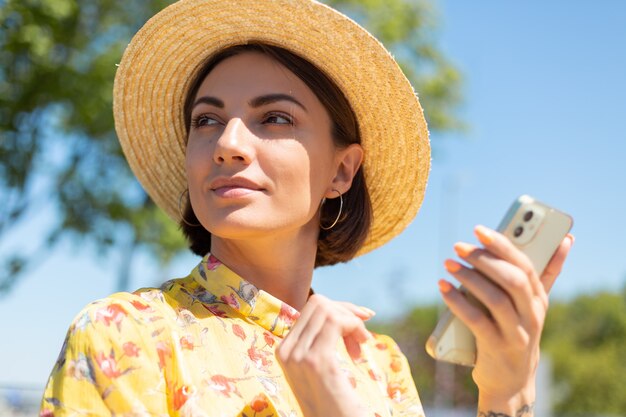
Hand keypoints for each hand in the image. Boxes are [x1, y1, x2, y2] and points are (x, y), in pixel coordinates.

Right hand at [276, 294, 373, 416]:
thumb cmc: (336, 405)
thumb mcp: (324, 368)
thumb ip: (325, 340)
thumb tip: (352, 310)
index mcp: (284, 351)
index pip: (310, 309)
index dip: (339, 310)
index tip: (358, 327)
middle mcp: (285, 351)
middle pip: (318, 303)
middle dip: (346, 312)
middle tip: (362, 337)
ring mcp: (298, 356)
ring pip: (327, 309)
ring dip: (352, 321)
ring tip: (362, 345)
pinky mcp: (317, 362)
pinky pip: (336, 322)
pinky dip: (354, 327)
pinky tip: (361, 347)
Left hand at [438, 225, 572, 404]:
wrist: (512, 380)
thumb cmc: (517, 331)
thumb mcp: (532, 305)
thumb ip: (545, 273)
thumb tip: (566, 240)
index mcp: (539, 299)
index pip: (525, 265)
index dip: (503, 245)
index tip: (479, 229)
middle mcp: (532, 314)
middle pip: (512, 279)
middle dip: (485, 259)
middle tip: (459, 246)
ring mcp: (516, 333)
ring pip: (495, 299)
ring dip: (469, 278)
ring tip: (449, 264)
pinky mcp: (497, 348)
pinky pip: (477, 321)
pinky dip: (458, 302)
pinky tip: (444, 289)